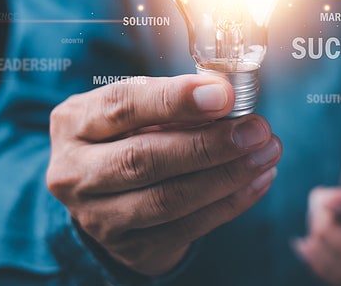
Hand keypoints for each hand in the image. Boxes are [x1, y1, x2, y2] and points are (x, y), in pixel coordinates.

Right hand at [46, 75, 280, 274]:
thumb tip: (225, 95)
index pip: (122, 106)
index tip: (224, 94)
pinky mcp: (130, 247)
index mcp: (74, 123)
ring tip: (266, 153)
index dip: (175, 99)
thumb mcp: (133, 110)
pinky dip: (230, 203)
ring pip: (168, 199)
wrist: (102, 196)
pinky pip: (187, 227)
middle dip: (208, 144)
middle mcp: (75, 172)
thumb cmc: (126, 136)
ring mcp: (98, 217)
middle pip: (144, 159)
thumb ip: (171, 101)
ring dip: (227, 176)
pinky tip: (258, 180)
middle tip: (256, 129)